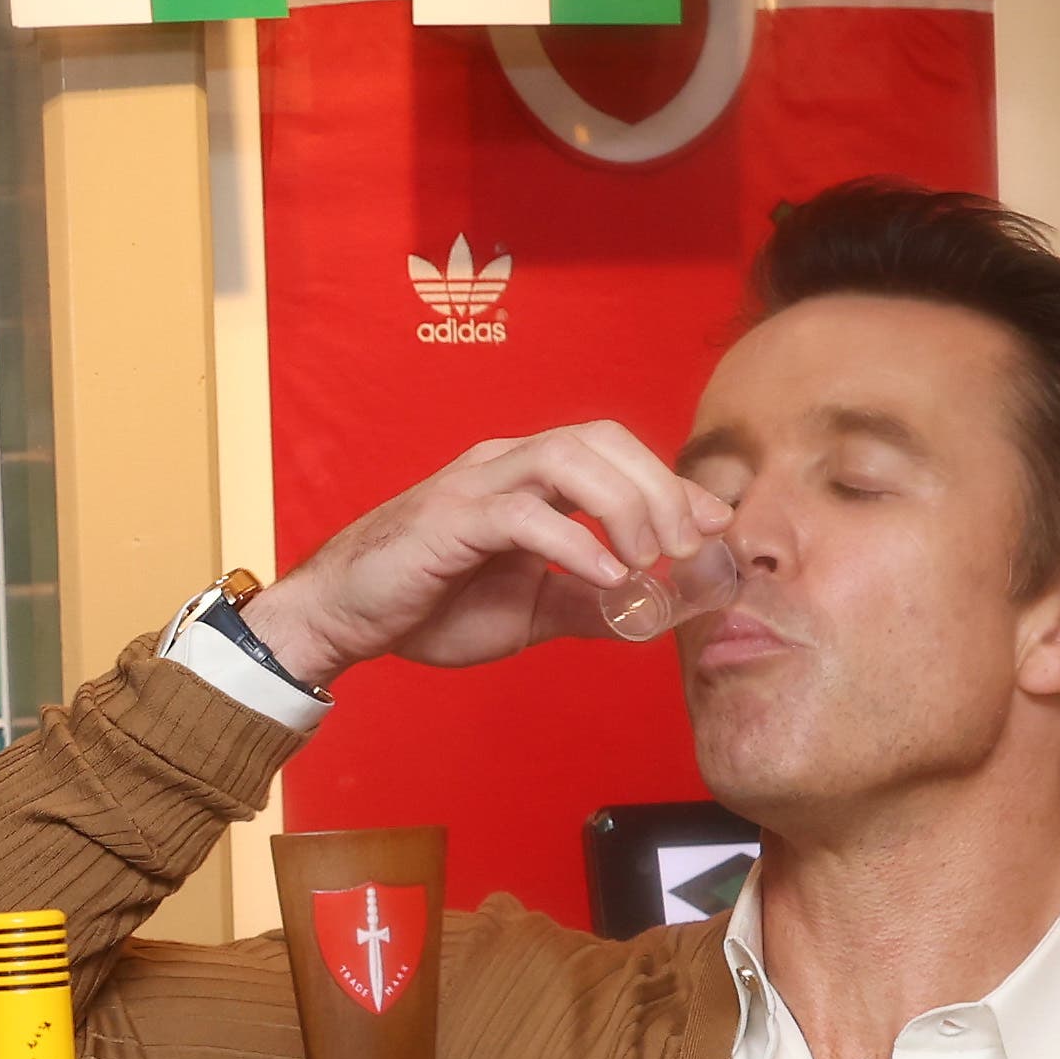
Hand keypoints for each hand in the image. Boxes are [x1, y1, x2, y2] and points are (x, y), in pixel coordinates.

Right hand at [234, 423, 726, 688]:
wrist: (343, 619)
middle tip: (690, 548)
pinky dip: (577, 543)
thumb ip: (589, 606)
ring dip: (626, 505)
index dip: (673, 484)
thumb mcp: (530, 612)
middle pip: (603, 439)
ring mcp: (477, 484)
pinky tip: (606, 578)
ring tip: (651, 560)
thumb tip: (653, 615)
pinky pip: (526, 514)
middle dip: (660, 487)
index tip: (715, 528)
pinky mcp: (450, 518)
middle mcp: (505, 464)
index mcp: (526, 478)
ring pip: (570, 458)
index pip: (615, 454)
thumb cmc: (427, 605)